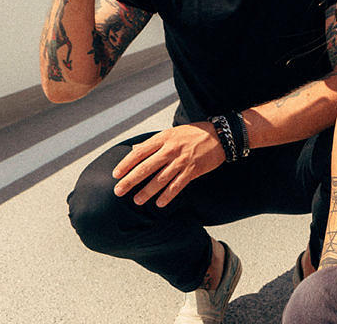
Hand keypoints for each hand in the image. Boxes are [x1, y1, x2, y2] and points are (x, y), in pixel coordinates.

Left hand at [111, 122, 225, 207]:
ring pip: (161, 179)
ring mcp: (182, 160)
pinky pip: (178, 185)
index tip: (116, 174)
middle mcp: (171, 149)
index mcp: (163, 138)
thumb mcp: (171, 133)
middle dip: (131, 180)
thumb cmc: (193, 134)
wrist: (220, 135)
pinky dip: (168, 195)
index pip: (139, 152)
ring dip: (147, 191)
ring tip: (137, 201)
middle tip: (118, 191)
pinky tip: (160, 203)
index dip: (126, 164)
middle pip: (146, 167)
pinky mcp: (194, 170)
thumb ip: (153, 143)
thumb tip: (133, 150)